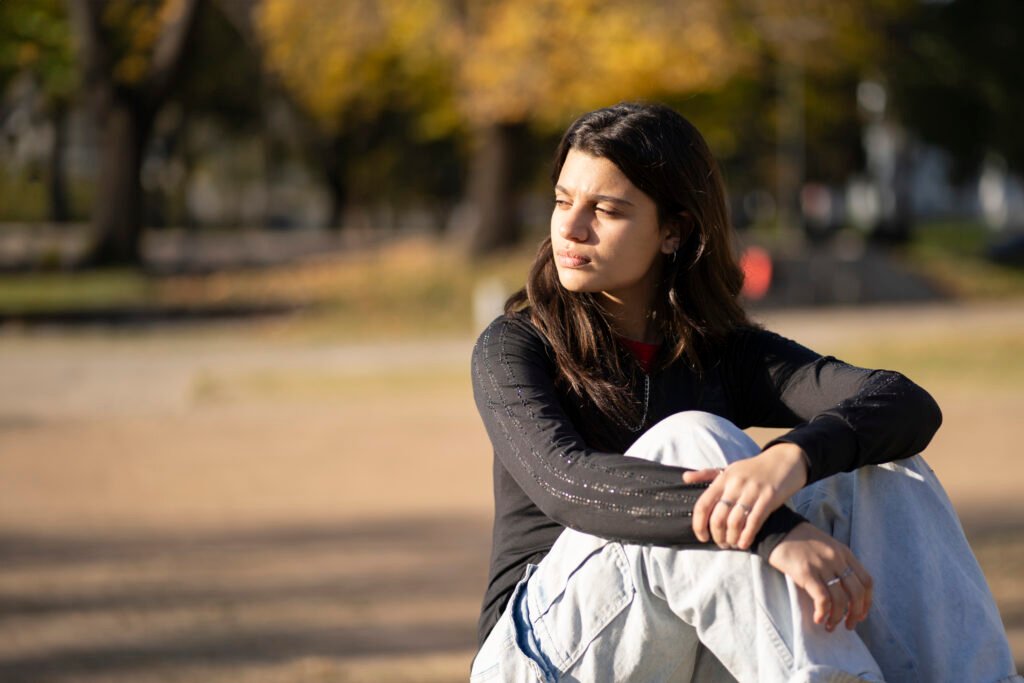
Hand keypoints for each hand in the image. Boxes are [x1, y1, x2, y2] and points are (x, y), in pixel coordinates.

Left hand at [682, 443, 807, 549]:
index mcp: (723, 479)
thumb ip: (707, 475)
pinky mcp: (769, 498)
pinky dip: (747, 536)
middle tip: (720, 543)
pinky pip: (754, 522)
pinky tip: (744, 544)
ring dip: (731, 538)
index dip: (698, 524)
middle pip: (717, 518)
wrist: (784, 461)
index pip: (702, 505)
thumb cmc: (753, 468)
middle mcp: (735, 485)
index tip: (702, 537)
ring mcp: (752, 491)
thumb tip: (685, 478)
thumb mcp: (729, 468)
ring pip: (734, 522)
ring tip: (732, 544)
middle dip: (717, 536)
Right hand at [768, 522, 873, 631]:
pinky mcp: (806, 572)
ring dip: (837, 618)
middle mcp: (837, 559)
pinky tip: (818, 618)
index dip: (867, 602)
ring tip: (830, 626)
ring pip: (841, 599)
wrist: (777, 529)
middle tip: (848, 625)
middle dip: (855, 614)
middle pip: (857, 593)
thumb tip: (845, 593)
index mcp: (844, 553)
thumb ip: (838, 564)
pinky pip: (822, 598)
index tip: (861, 614)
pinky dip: (823, 612)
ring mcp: (822, 565)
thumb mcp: (827, 547)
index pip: (866, 581)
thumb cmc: (800, 541)